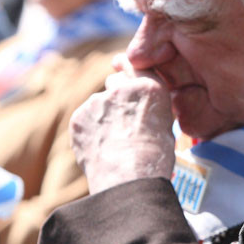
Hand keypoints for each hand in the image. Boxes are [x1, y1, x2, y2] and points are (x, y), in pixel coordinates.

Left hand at [70, 55, 174, 194]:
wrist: (128, 178)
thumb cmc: (154, 159)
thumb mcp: (165, 126)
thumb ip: (149, 109)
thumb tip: (140, 112)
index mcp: (150, 88)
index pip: (135, 65)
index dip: (127, 67)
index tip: (120, 67)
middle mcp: (121, 88)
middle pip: (114, 83)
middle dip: (116, 96)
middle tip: (121, 119)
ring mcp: (97, 101)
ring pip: (97, 104)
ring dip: (102, 116)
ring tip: (113, 142)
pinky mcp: (78, 117)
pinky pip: (84, 120)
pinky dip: (89, 130)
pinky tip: (100, 147)